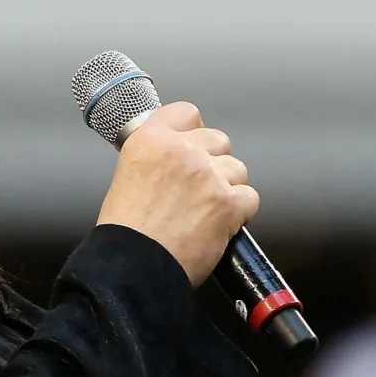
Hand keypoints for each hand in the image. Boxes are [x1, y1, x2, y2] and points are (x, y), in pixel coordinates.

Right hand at [96, 101, 258, 286]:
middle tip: (198, 184)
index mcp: (151, 140)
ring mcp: (208, 176)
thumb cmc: (126, 228)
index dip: (192, 130)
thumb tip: (173, 157)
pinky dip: (239, 211)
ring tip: (206, 208)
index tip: (191, 142)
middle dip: (213, 160)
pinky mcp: (228, 203)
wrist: (135, 264)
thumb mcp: (127, 174)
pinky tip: (219, 222)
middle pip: (218, 139)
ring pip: (237, 168)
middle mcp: (181, 152)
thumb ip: (154, 156)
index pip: (187, 113)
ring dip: (227, 186)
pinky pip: (249, 197)